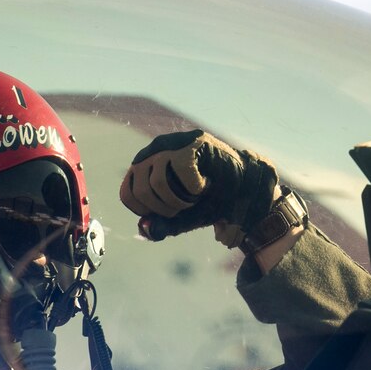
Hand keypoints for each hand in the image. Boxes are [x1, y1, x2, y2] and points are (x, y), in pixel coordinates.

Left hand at [119, 129, 277, 244]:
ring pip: (158, 183)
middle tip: (186, 206)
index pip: (127, 194)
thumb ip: (161, 226)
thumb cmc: (207, 202)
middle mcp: (152, 151)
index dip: (147, 212)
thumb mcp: (180, 219)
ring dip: (180, 200)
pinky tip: (206, 183)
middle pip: (141, 191)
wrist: (242, 188)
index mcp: (143, 167)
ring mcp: (171, 143)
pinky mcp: (191, 141)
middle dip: (164, 209)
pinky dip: (195, 188)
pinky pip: (182, 173)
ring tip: (195, 196)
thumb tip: (145, 228)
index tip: (169, 213)